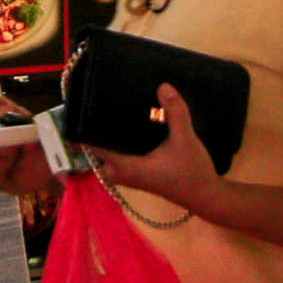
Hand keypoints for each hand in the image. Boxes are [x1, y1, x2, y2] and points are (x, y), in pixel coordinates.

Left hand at [84, 85, 222, 207]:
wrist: (207, 196)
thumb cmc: (192, 171)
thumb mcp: (185, 139)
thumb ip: (175, 112)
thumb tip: (163, 86)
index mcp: (128, 167)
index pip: (96, 150)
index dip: (83, 135)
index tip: (75, 116)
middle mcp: (125, 174)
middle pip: (97, 156)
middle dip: (92, 137)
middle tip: (91, 111)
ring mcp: (133, 177)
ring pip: (109, 159)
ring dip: (106, 143)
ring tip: (105, 117)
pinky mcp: (142, 175)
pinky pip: (120, 160)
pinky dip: (118, 147)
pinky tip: (127, 130)